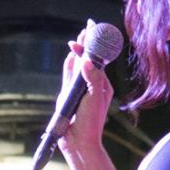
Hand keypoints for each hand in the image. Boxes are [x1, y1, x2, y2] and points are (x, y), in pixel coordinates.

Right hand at [51, 30, 113, 157]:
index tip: (93, 29)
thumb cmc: (91, 121)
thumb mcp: (94, 97)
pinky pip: (68, 76)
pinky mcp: (68, 95)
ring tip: (78, 39)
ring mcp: (79, 89)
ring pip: (78, 66)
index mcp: (101, 83)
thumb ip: (91, 78)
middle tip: (86, 28)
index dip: (95, 44)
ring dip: (78, 53)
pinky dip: (69, 66)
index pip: (98, 59)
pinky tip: (70, 56)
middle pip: (88, 60)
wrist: (80, 141)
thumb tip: (88, 60)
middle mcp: (91, 84)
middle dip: (87, 44)